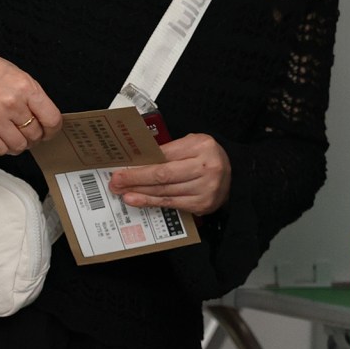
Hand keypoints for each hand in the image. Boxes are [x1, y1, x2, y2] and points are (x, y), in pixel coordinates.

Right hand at [0, 47, 61, 155]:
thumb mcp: (16, 74)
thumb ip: (31, 95)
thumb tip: (43, 118)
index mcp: (26, 87)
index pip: (52, 118)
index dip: (53, 130)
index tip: (49, 131)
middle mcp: (12, 104)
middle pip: (35, 134)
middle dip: (34, 137)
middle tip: (27, 134)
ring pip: (18, 145)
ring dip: (19, 144)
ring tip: (14, 137)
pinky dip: (2, 148)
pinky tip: (0, 139)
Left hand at [110, 133, 229, 214]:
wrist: (233, 175)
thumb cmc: (206, 157)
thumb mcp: (192, 144)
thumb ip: (169, 150)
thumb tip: (139, 160)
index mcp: (202, 146)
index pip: (165, 155)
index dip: (142, 163)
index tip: (123, 167)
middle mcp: (206, 168)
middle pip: (163, 175)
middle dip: (136, 179)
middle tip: (116, 182)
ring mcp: (205, 189)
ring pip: (164, 192)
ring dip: (140, 193)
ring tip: (122, 192)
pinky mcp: (202, 204)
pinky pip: (171, 203)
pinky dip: (151, 202)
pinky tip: (137, 200)